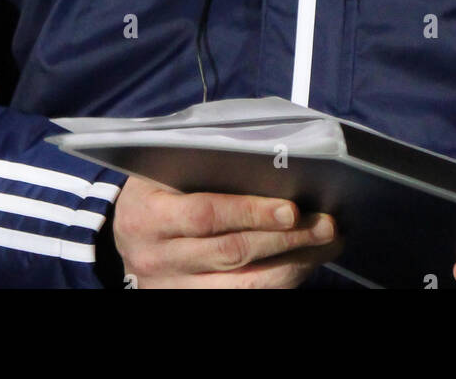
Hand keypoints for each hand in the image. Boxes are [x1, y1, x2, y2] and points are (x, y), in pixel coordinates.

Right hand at [112, 174, 341, 288]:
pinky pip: (242, 298)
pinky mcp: (192, 302)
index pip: (205, 215)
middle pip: (230, 253)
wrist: (129, 232)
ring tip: (326, 242)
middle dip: (284, 239)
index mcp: (147, 215)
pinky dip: (280, 280)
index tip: (290, 208)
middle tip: (325, 223)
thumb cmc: (158, 185)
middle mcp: (156, 258)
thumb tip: (265, 154)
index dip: (249, 212)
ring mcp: (174, 288)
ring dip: (292, 263)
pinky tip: (305, 261)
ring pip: (242, 285)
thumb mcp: (163, 166)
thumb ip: (202, 158)